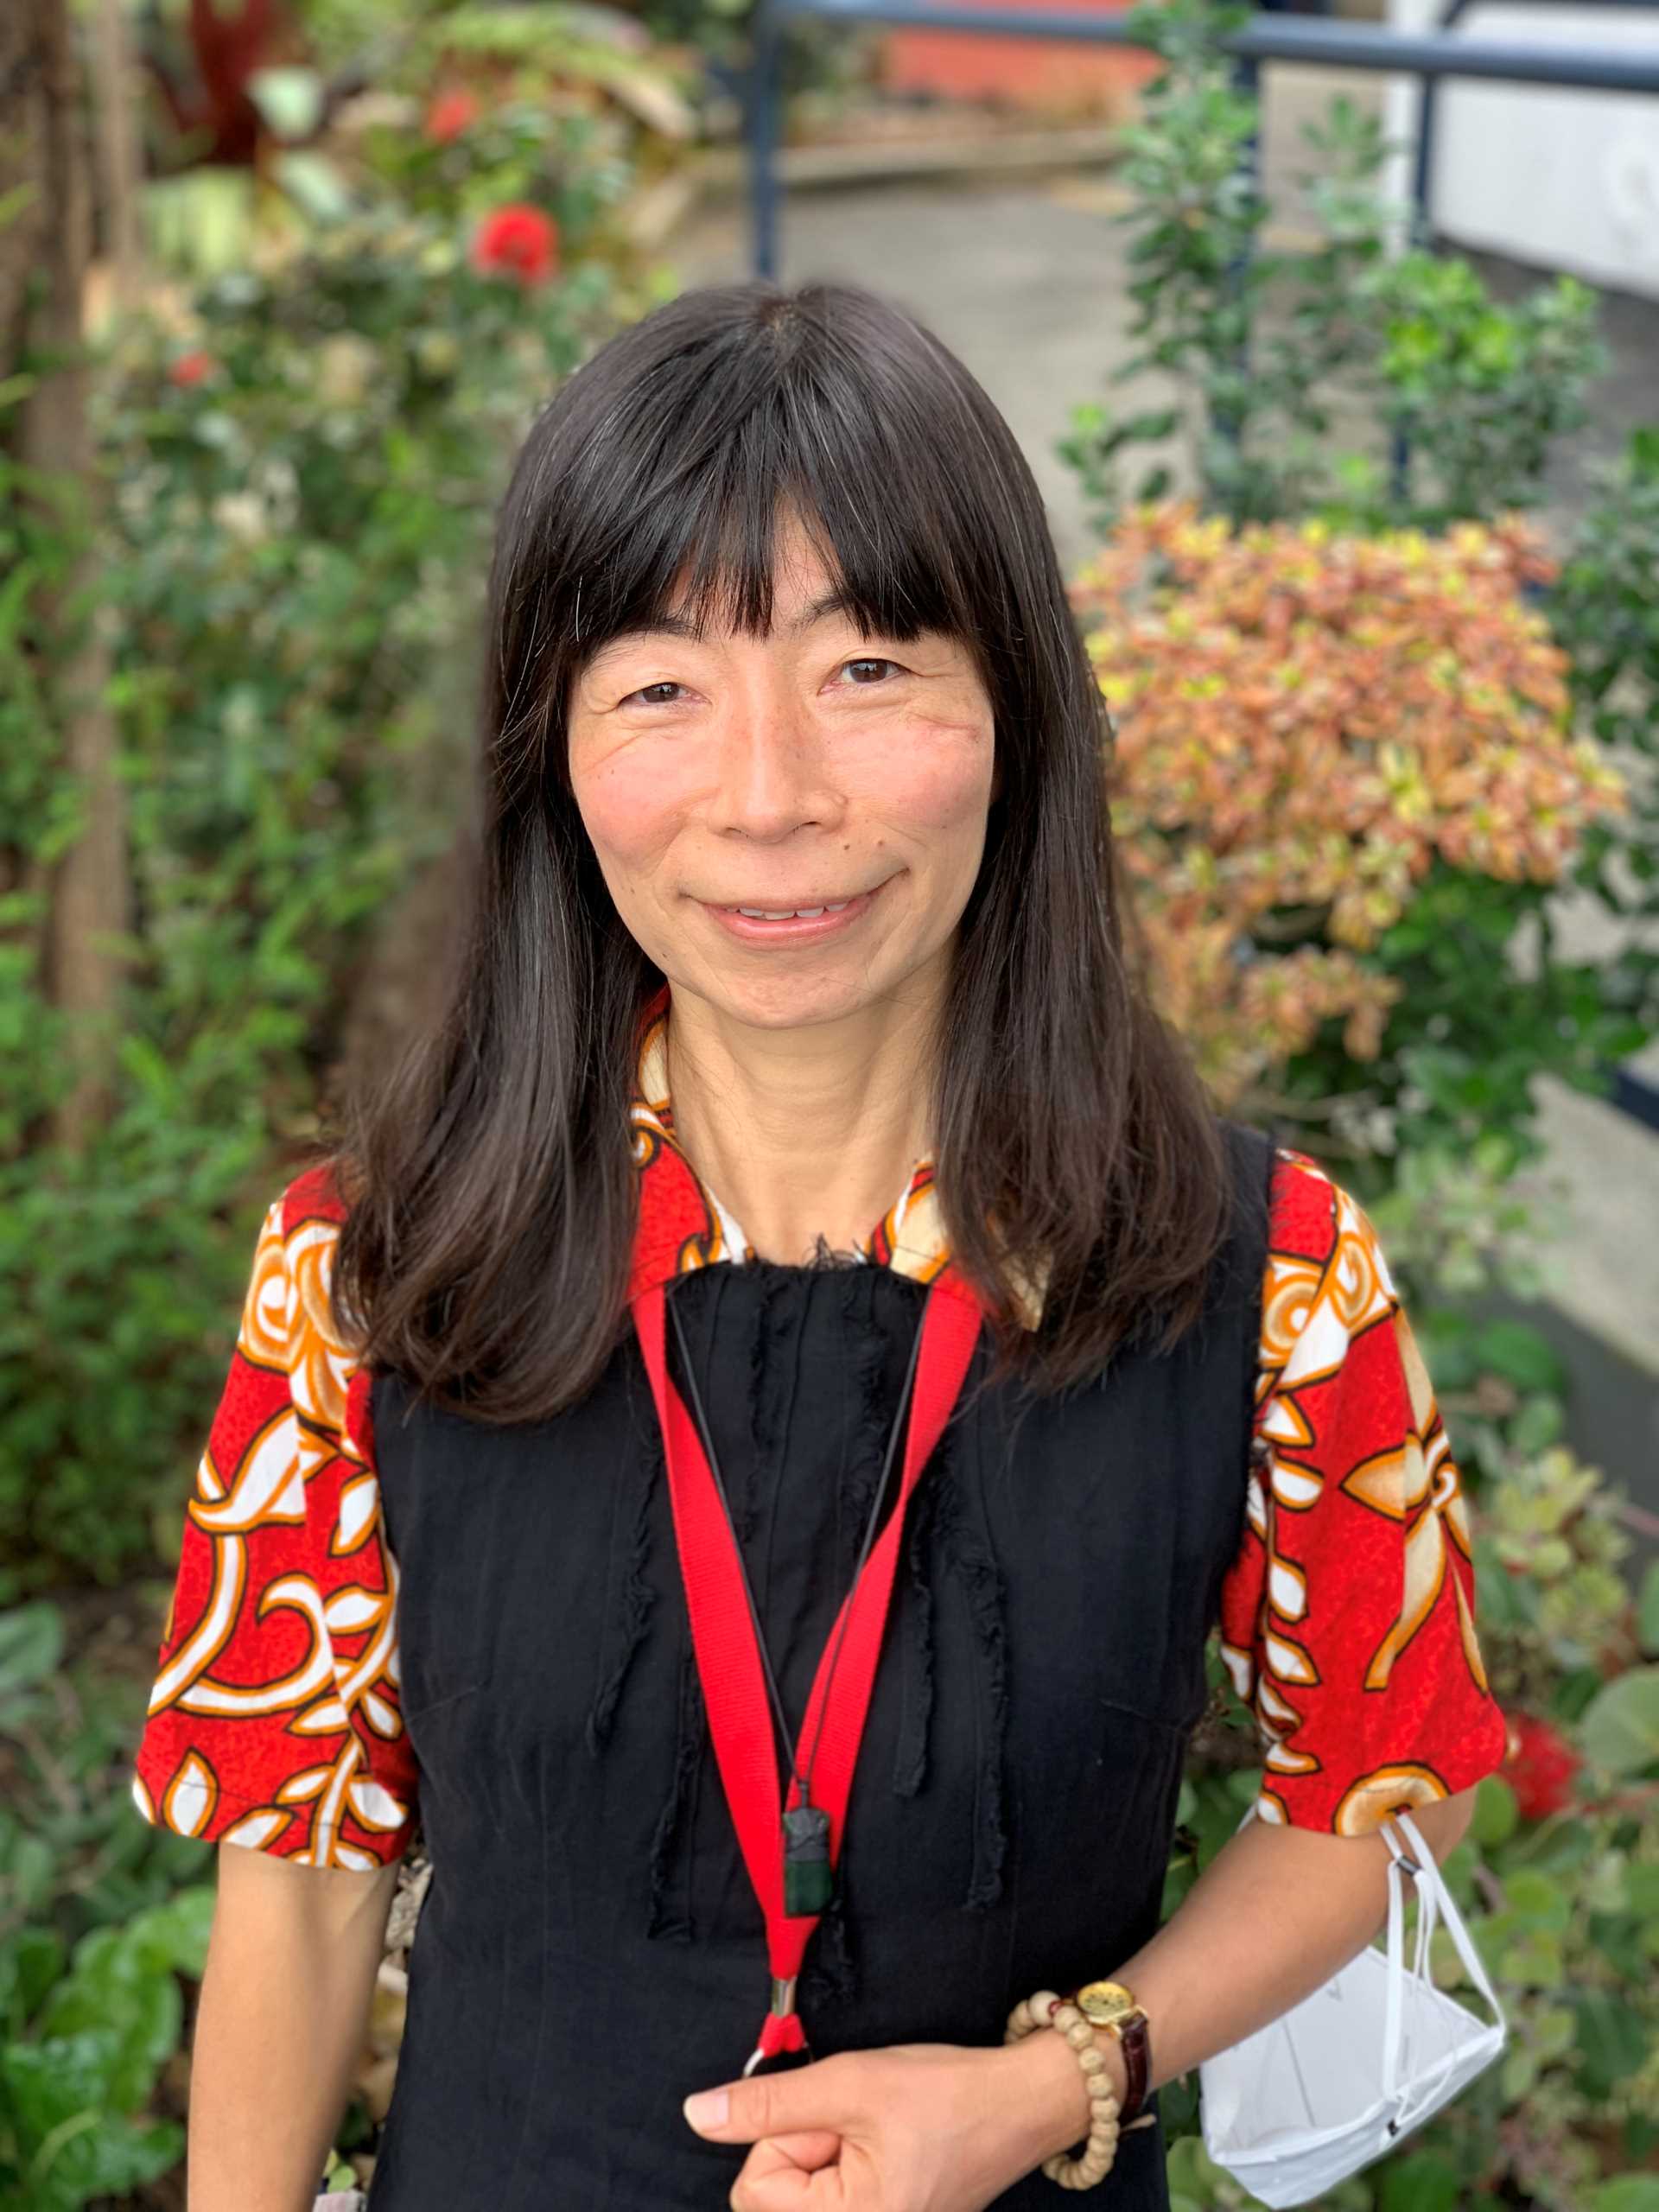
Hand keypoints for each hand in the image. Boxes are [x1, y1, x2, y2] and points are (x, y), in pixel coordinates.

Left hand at [681, 2033, 1106, 2209]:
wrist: (1022, 2102)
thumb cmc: (948, 2093)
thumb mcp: (849, 2083)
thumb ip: (768, 2103)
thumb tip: (698, 2114)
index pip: (755, 2190)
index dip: (785, 2137)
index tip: (837, 2117)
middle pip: (772, 2195)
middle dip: (805, 2144)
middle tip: (862, 2123)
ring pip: (801, 2192)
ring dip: (825, 2151)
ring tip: (877, 2131)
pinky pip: (832, 2195)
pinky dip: (844, 2161)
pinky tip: (885, 2144)